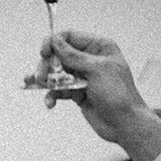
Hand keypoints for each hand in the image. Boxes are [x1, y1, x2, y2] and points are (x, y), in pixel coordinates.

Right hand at [33, 30, 160, 159]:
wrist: (124, 123)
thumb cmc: (119, 94)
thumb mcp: (96, 70)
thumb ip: (73, 56)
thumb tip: (55, 40)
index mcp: (99, 48)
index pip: (69, 37)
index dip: (53, 43)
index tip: (43, 54)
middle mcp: (89, 59)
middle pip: (58, 55)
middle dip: (47, 65)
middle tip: (40, 76)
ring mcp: (82, 76)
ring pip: (56, 73)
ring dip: (45, 80)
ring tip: (37, 86)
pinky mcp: (76, 92)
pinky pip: (58, 90)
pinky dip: (51, 95)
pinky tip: (50, 103)